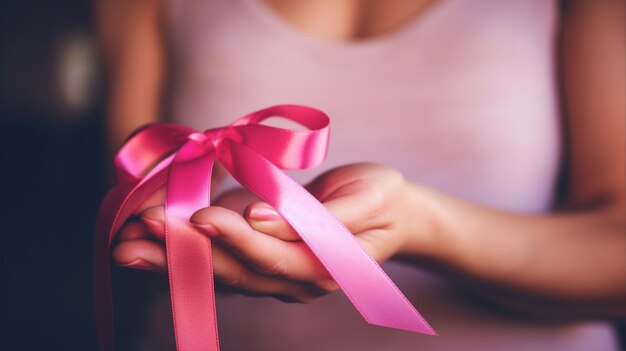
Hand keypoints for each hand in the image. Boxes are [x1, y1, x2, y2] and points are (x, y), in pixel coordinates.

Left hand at [113, 163, 431, 301]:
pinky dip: (185, 256)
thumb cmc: (382, 199)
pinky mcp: (264, 263)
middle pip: (236, 273)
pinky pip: (221, 266)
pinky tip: (149, 247)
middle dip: (189, 250)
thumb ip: (319, 216)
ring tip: (127, 245)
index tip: (199, 214)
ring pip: (220, 274)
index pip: (273, 257)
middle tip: (143, 227)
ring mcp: (277, 277)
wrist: (392, 215)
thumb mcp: (366, 198)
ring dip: (173, 260)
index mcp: (325, 267)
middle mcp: (296, 282)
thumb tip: (262, 216)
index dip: (236, 238)